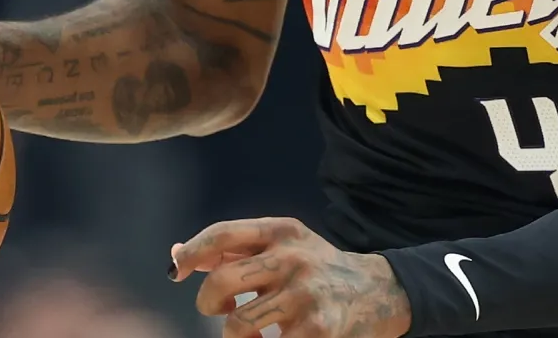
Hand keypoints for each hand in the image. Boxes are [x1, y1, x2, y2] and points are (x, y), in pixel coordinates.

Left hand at [171, 217, 409, 337]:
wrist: (380, 293)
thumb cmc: (318, 271)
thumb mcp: (285, 247)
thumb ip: (235, 250)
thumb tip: (178, 256)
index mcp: (283, 231)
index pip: (224, 234)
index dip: (193, 252)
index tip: (177, 270)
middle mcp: (294, 258)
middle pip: (222, 281)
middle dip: (206, 302)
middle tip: (218, 309)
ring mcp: (306, 296)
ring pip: (238, 324)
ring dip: (234, 336)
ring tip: (250, 333)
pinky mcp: (317, 331)